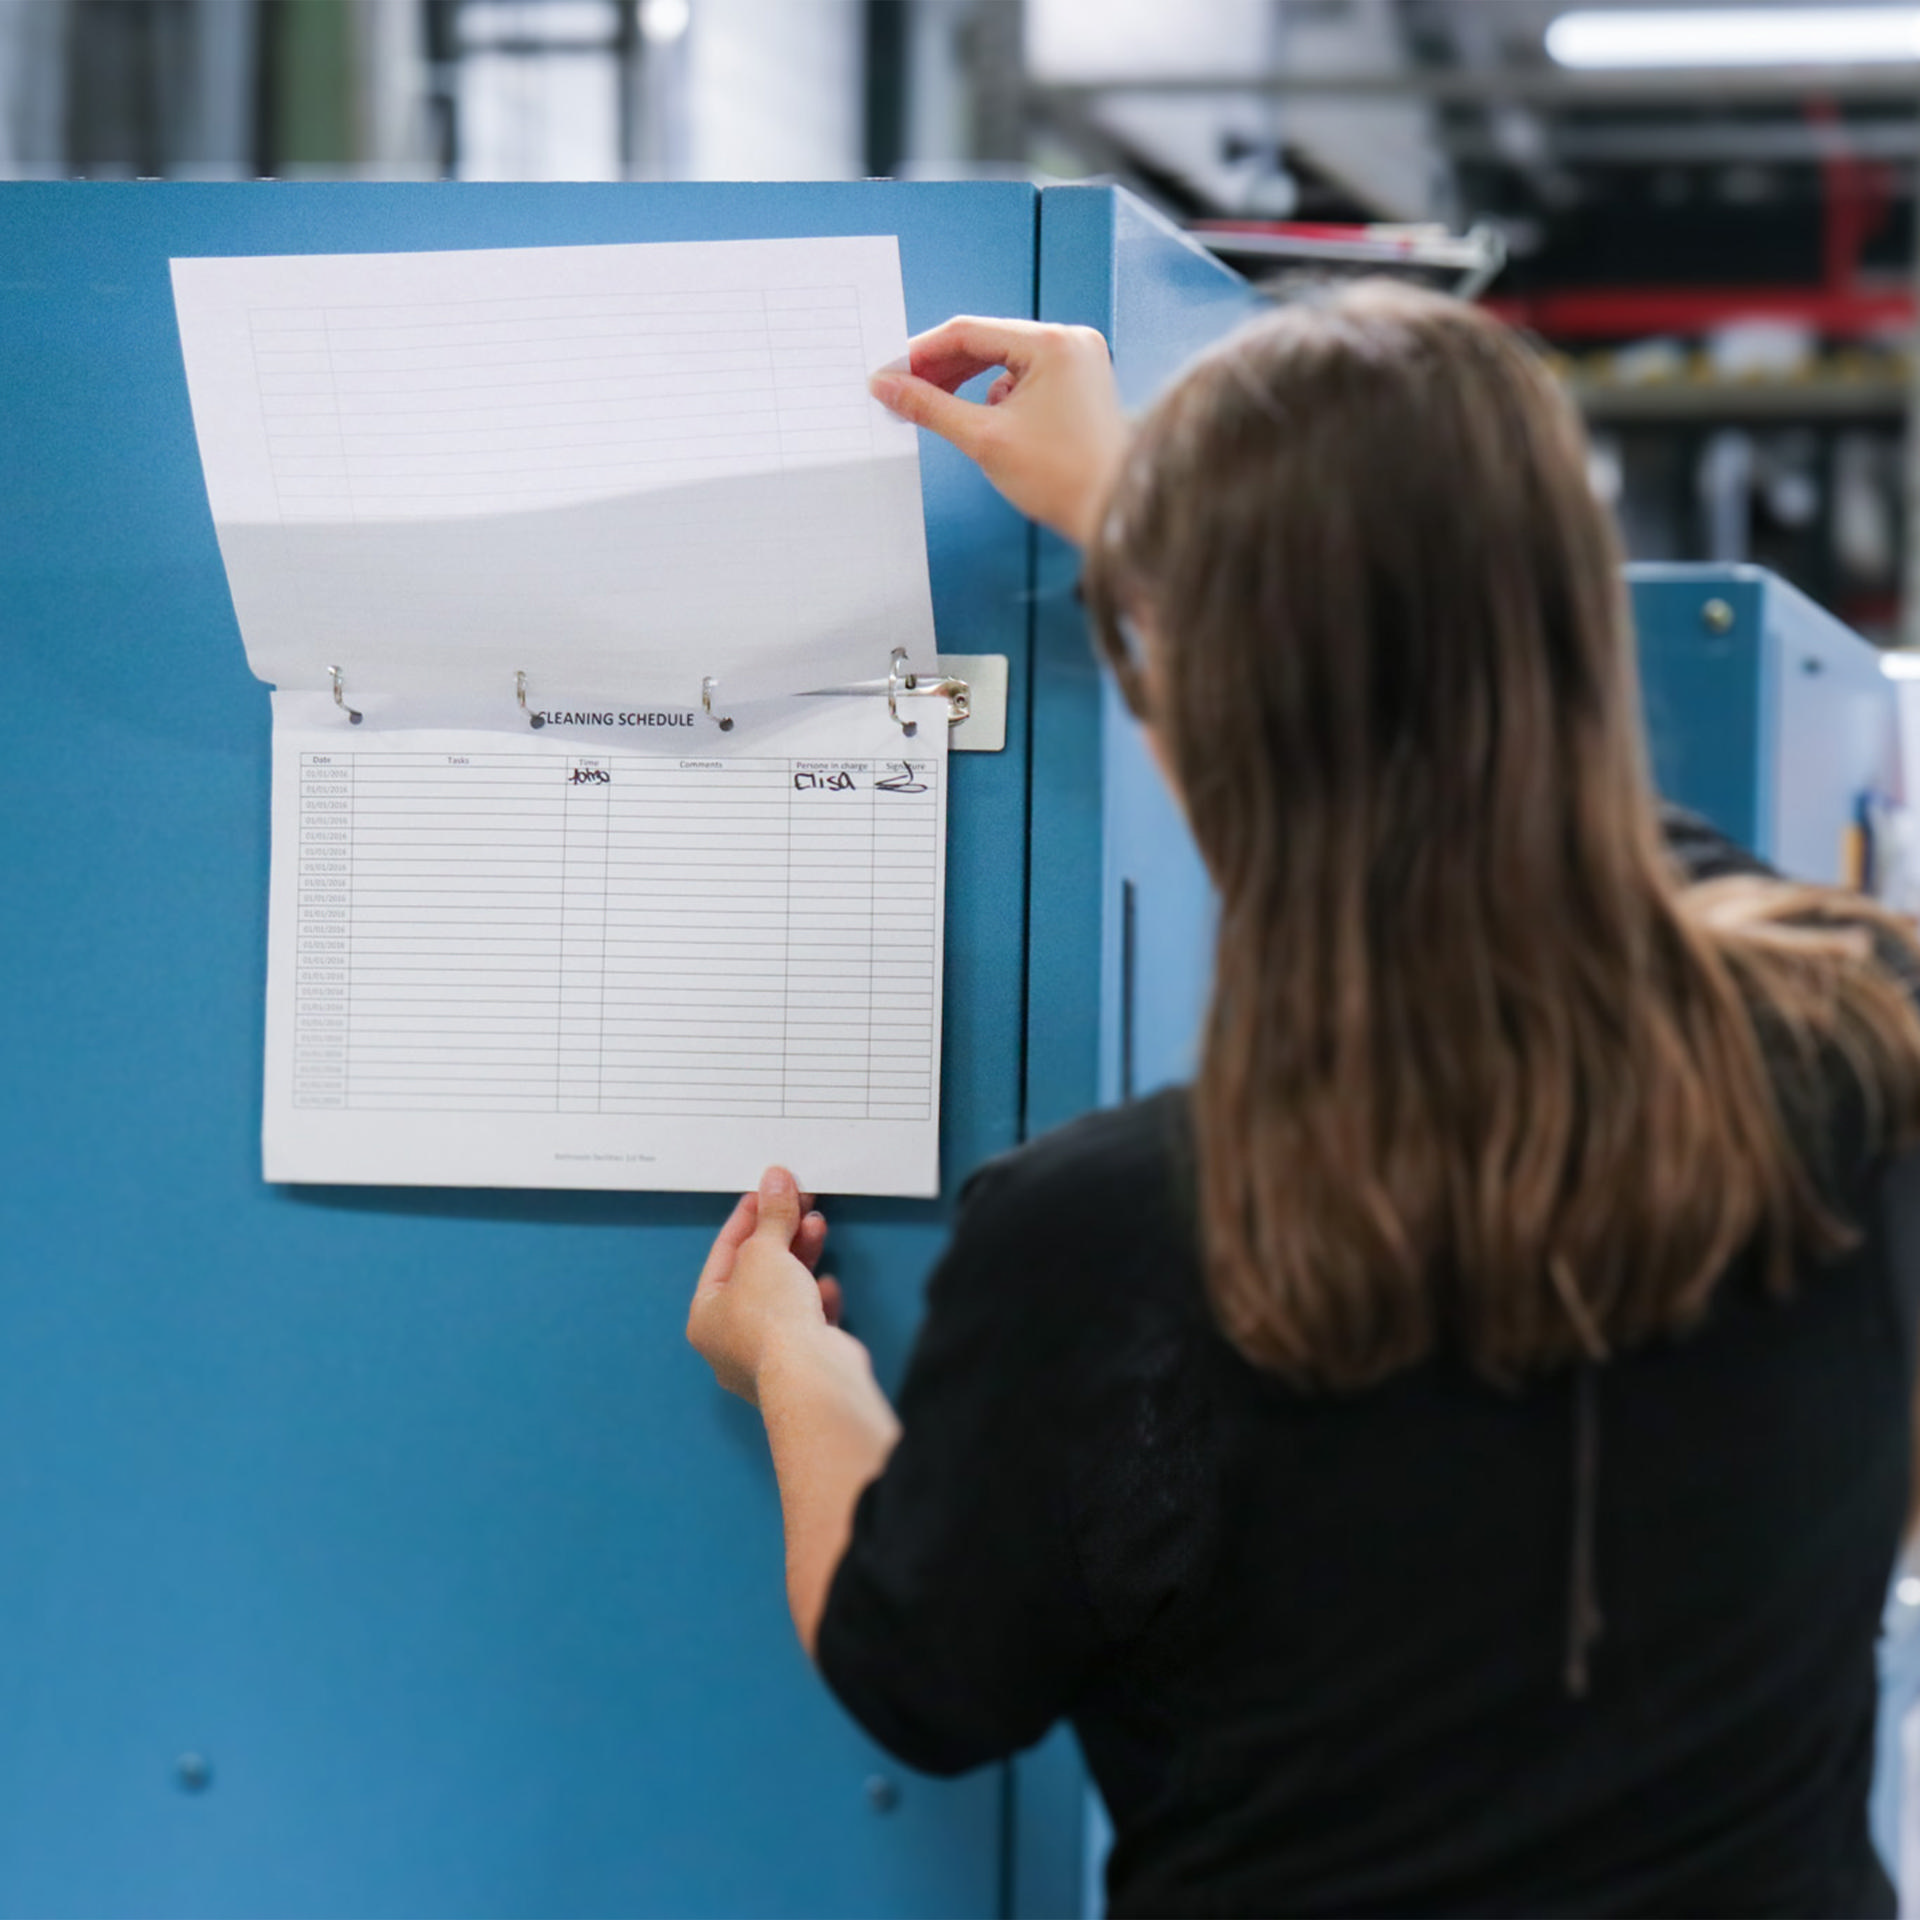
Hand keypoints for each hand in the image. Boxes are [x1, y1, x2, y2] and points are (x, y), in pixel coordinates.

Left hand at [687, 1166, 844, 1404]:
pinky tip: (828, 1285)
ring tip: (817, 1227)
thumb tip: (774, 1180)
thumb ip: (771, 1215)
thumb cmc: (770, 1322)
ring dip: (801, 1258)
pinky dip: (818, 1298)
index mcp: (706, 1316)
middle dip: (780, 1235)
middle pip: (756, 1273)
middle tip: (798, 1203)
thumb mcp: (765, 1251)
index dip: (747, 1217)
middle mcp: (730, 1341)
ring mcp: (767, 1356)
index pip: (724, 1254)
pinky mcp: (802, 1364)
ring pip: (783, 1294)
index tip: (766, 1191)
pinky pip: (808, 1321)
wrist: (810, 1376)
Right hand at [869, 316, 1127, 546]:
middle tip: (903, 391)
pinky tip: (980, 419)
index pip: (968, 332)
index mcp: (1052, 344)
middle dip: (942, 368)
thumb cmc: (1063, 479)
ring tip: (933, 405)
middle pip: (986, 341)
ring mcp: (1078, 361)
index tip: (891, 373)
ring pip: (1003, 359)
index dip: (922, 353)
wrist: (1113, 512)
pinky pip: (1024, 376)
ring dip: (966, 380)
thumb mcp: (983, 439)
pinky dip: (996, 393)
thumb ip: (930, 407)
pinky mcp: (1079, 382)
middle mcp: (1069, 341)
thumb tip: (888, 386)